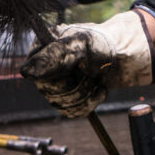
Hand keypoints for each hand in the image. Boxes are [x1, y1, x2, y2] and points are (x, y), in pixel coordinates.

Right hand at [20, 11, 154, 117]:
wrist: (128, 56)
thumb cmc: (104, 42)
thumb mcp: (80, 45)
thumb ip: (53, 57)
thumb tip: (26, 72)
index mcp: (44, 46)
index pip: (33, 72)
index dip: (54, 75)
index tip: (73, 67)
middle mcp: (47, 64)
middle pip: (47, 91)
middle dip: (73, 86)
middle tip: (90, 72)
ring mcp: (59, 80)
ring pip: (60, 104)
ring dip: (84, 95)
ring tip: (97, 79)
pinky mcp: (72, 95)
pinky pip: (71, 112)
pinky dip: (89, 104)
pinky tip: (99, 89)